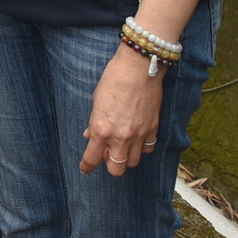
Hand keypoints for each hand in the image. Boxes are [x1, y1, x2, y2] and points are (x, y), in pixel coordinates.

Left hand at [79, 46, 162, 175]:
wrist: (140, 68)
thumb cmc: (114, 79)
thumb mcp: (97, 101)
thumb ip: (94, 122)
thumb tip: (90, 135)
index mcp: (102, 129)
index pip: (92, 158)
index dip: (87, 166)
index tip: (85, 169)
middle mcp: (120, 137)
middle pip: (116, 169)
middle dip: (110, 166)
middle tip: (106, 154)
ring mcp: (139, 135)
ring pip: (133, 162)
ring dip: (126, 158)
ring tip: (121, 146)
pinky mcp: (153, 129)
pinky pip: (147, 149)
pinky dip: (141, 148)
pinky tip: (136, 138)